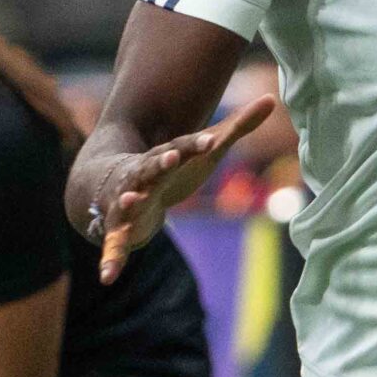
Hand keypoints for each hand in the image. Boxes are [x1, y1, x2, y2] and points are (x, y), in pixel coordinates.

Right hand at [92, 95, 276, 282]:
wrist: (114, 184)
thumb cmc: (171, 166)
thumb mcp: (206, 149)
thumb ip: (238, 126)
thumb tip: (270, 98)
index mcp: (164, 157)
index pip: (181, 148)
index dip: (195, 145)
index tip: (210, 140)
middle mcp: (141, 176)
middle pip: (151, 167)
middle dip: (159, 164)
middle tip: (168, 159)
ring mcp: (126, 202)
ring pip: (125, 202)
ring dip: (129, 202)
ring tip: (131, 201)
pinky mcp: (118, 229)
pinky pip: (113, 246)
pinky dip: (111, 260)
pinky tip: (106, 277)